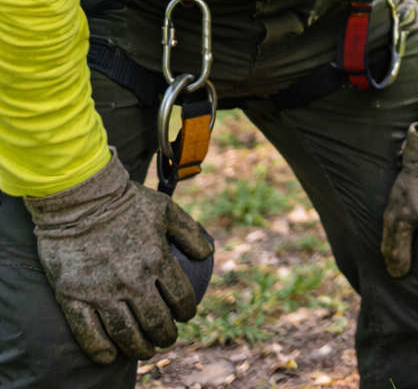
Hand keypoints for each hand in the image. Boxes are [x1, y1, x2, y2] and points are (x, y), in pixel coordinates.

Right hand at [25, 150, 211, 363]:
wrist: (77, 198)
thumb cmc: (125, 200)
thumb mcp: (165, 209)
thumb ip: (189, 232)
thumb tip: (208, 254)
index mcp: (157, 259)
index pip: (180, 298)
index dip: (186, 312)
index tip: (185, 316)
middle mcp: (132, 279)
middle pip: (156, 321)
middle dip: (166, 335)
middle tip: (166, 338)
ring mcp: (101, 290)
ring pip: (126, 332)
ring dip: (139, 347)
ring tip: (144, 350)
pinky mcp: (73, 295)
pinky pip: (87, 331)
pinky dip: (100, 348)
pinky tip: (109, 355)